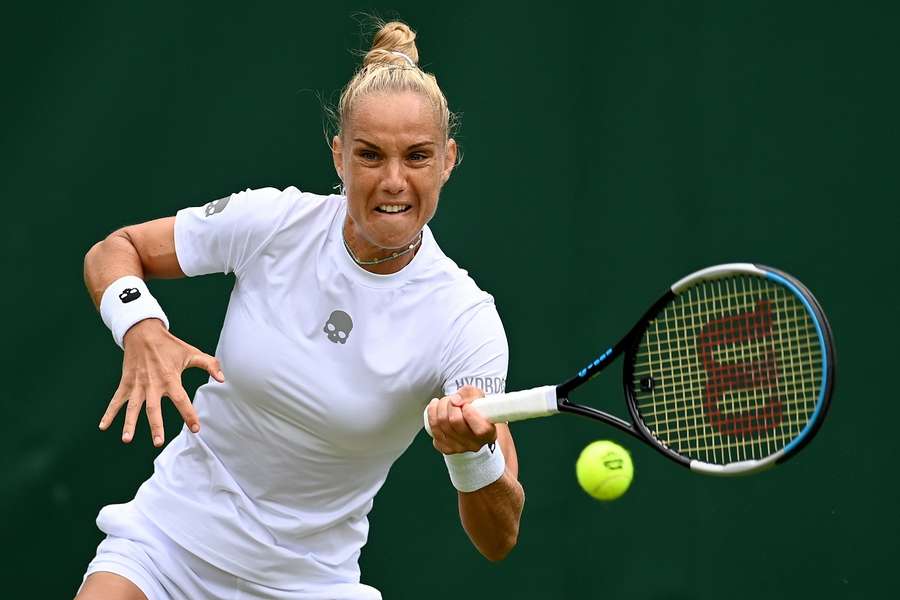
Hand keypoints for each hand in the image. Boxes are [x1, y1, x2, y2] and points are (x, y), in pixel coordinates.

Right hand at [98, 318, 224, 446]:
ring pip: (133, 408)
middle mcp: (153, 385)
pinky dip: (109, 413)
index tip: (195, 429)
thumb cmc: (170, 345)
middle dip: (156, 426)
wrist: (143, 332)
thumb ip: (209, 365)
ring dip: (129, 423)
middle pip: (154, 409)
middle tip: (158, 443)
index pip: (182, 400)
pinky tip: (103, 426)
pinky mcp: (125, 383)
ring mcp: (137, 385)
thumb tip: (222, 379)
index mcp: (170, 379)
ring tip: (127, 439)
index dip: (189, 415)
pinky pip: (116, 400)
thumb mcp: (191, 353)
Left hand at [426, 385, 496, 454]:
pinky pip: (433, 431)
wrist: (469, 423)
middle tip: (452, 399)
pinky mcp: (445, 448)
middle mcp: (475, 445)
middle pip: (455, 421)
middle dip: (450, 404)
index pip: (480, 429)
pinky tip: (436, 408)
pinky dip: (432, 415)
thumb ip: (469, 394)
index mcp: (489, 434)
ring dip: (439, 407)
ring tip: (444, 401)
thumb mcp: (479, 396)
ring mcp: (459, 448)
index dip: (470, 412)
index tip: (466, 404)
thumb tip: (455, 401)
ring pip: (441, 424)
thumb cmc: (476, 409)